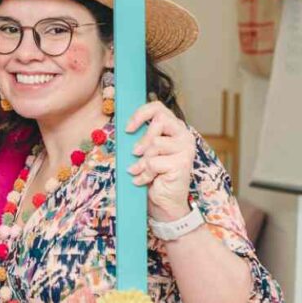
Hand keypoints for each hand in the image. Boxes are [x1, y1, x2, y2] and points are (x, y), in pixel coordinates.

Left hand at [126, 101, 196, 220]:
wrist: (164, 202)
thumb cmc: (153, 174)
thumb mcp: (144, 152)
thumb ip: (141, 137)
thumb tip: (124, 126)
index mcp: (174, 128)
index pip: (158, 108)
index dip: (140, 114)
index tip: (127, 128)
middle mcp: (184, 135)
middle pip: (160, 120)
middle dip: (142, 139)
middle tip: (134, 153)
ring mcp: (185, 148)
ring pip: (155, 143)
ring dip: (142, 160)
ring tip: (139, 171)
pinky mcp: (182, 163)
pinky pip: (154, 162)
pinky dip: (144, 173)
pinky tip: (144, 180)